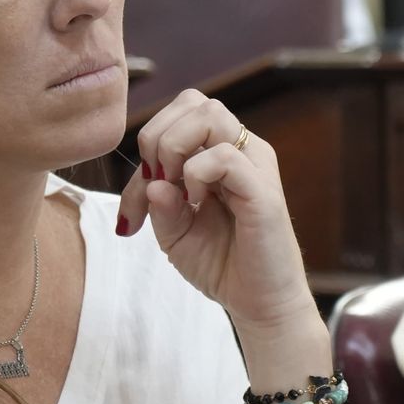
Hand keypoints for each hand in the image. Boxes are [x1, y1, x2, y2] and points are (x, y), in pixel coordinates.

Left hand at [118, 90, 316, 341]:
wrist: (257, 303)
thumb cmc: (220, 264)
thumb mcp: (172, 233)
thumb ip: (157, 202)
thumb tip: (151, 180)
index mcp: (219, 153)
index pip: (180, 112)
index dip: (148, 141)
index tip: (140, 193)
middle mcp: (241, 150)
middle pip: (195, 101)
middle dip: (158, 135)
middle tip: (156, 180)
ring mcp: (255, 166)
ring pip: (211, 114)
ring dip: (175, 146)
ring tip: (176, 187)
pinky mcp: (263, 191)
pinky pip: (225, 156)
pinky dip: (196, 175)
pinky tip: (196, 202)